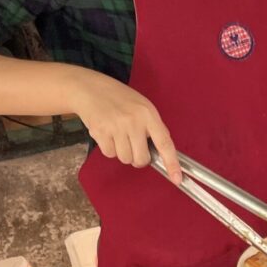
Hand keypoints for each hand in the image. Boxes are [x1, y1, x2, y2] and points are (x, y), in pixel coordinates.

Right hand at [68, 68, 181, 183]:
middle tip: (133, 144)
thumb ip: (154, 128)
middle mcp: (133, 121)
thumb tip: (163, 152)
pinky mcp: (100, 132)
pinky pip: (110, 154)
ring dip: (123, 152)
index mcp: (148, 114)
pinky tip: (108, 134)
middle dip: (138, 158)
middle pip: (142, 159)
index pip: (164, 143)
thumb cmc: (119, 99)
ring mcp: (116, 127)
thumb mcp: (143, 106)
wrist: (90, 88)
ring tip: (118, 135)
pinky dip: (110, 148)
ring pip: (125, 159)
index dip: (172, 163)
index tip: (177, 178)